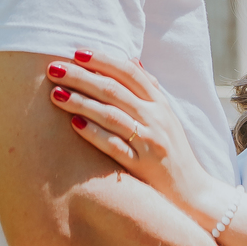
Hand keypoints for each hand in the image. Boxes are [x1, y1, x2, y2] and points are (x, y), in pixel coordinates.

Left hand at [45, 49, 229, 227]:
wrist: (193, 194)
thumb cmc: (172, 152)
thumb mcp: (166, 117)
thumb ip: (149, 90)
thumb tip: (132, 61)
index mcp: (159, 103)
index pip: (129, 72)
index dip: (103, 59)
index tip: (76, 51)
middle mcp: (156, 117)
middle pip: (114, 90)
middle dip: (82, 77)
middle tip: (53, 68)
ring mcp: (150, 141)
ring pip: (112, 115)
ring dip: (81, 102)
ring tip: (56, 94)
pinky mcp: (143, 166)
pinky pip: (115, 146)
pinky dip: (94, 134)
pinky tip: (74, 124)